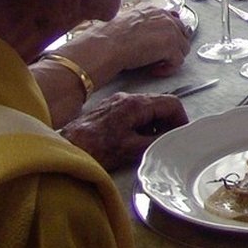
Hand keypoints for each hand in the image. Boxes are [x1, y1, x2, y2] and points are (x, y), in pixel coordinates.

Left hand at [58, 92, 186, 170]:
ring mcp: (117, 102)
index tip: (181, 135)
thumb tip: (175, 140)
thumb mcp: (133, 150)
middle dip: (168, 122)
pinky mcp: (108, 109)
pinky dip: (141, 124)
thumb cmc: (97, 149)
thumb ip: (158, 142)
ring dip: (155, 124)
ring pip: (147, 107)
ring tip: (152, 143)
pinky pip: (133, 112)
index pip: (172, 103)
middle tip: (169, 141)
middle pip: (160, 103)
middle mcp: (128, 97)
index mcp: (137, 104)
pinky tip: (136, 140)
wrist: (65, 148)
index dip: (181, 120)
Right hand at [65, 4, 189, 81]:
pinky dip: (169, 69)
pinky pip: (178, 61)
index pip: (172, 20)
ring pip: (183, 48)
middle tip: (161, 56)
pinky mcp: (171, 46)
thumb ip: (141, 23)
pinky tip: (156, 70)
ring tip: (157, 64)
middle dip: (173, 46)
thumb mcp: (126, 21)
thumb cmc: (110, 36)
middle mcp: (164, 16)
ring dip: (171, 58)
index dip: (168, 35)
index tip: (162, 44)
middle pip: (182, 33)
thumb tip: (145, 34)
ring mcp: (170, 30)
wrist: (107, 45)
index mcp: (152, 9)